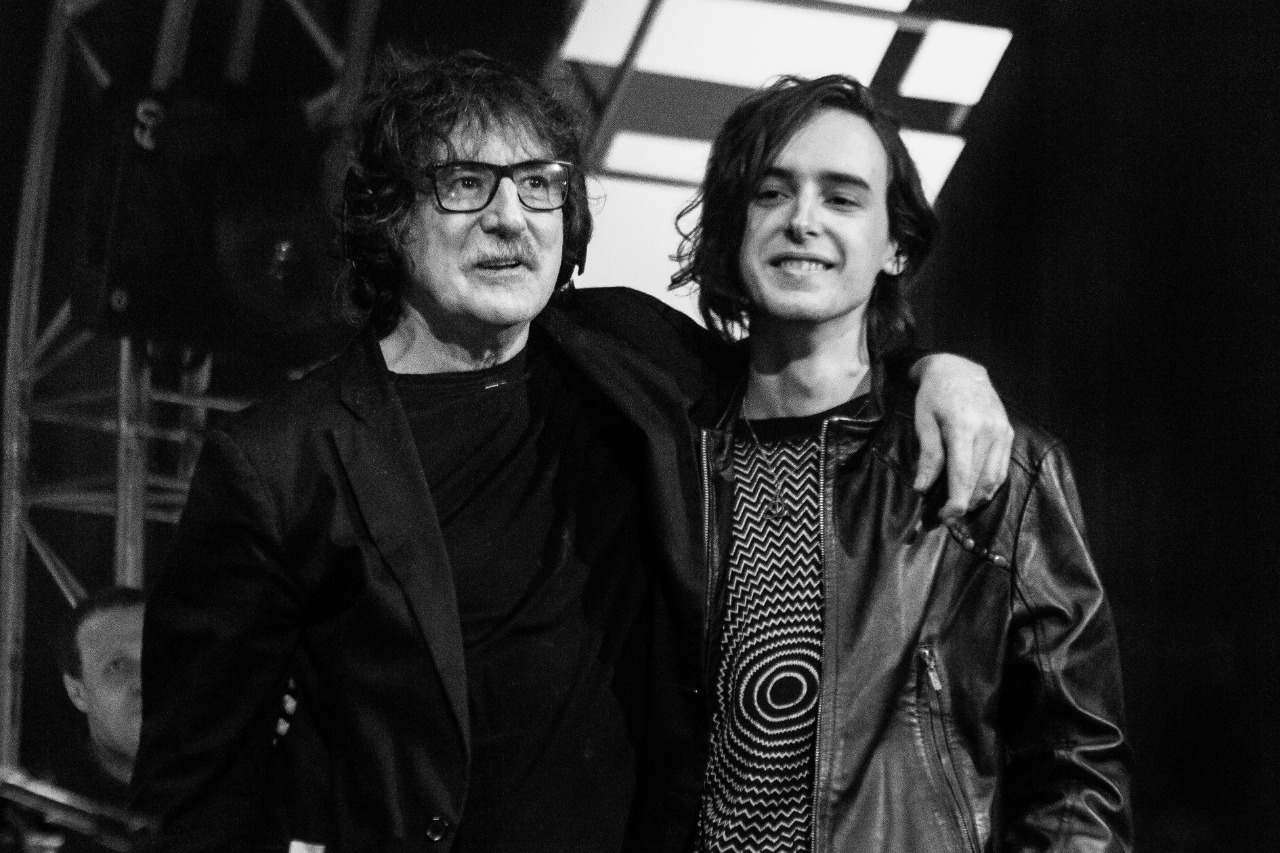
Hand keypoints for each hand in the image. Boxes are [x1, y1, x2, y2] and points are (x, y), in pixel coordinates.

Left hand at [910, 353, 1013, 518]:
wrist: (959, 370)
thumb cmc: (934, 395)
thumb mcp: (923, 422)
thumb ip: (928, 456)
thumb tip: (923, 488)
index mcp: (964, 428)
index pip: (963, 476)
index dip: (955, 502)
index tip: (943, 517)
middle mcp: (989, 432)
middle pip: (980, 481)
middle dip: (963, 504)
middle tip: (945, 517)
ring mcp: (1002, 432)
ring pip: (994, 479)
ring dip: (978, 498)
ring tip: (959, 507)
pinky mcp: (1009, 433)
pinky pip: (1002, 468)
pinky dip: (990, 485)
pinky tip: (975, 492)